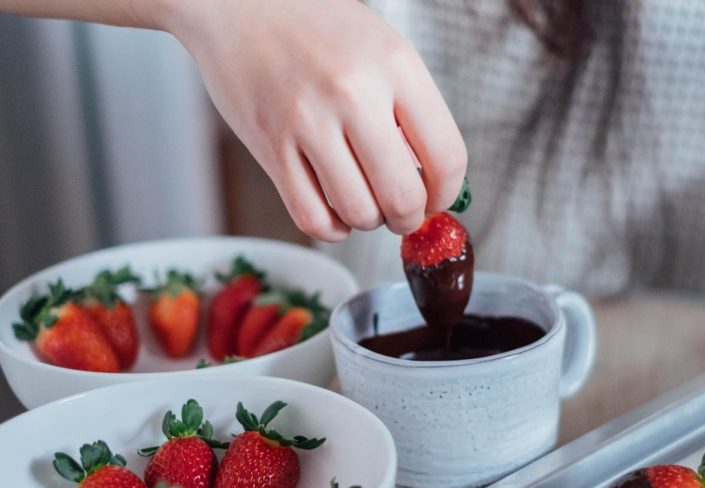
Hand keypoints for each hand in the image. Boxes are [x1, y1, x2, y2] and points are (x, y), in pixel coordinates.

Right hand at [163, 0, 466, 240]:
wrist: (237, 2)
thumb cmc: (317, 27)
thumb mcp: (383, 50)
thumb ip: (412, 111)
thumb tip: (431, 182)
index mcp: (395, 65)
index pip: (446, 157)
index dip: (447, 194)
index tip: (438, 199)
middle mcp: (353, 93)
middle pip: (402, 196)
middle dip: (410, 217)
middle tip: (404, 213)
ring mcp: (307, 122)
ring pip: (358, 213)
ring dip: (369, 221)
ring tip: (365, 202)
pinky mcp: (269, 146)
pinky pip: (311, 218)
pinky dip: (332, 228)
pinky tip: (335, 211)